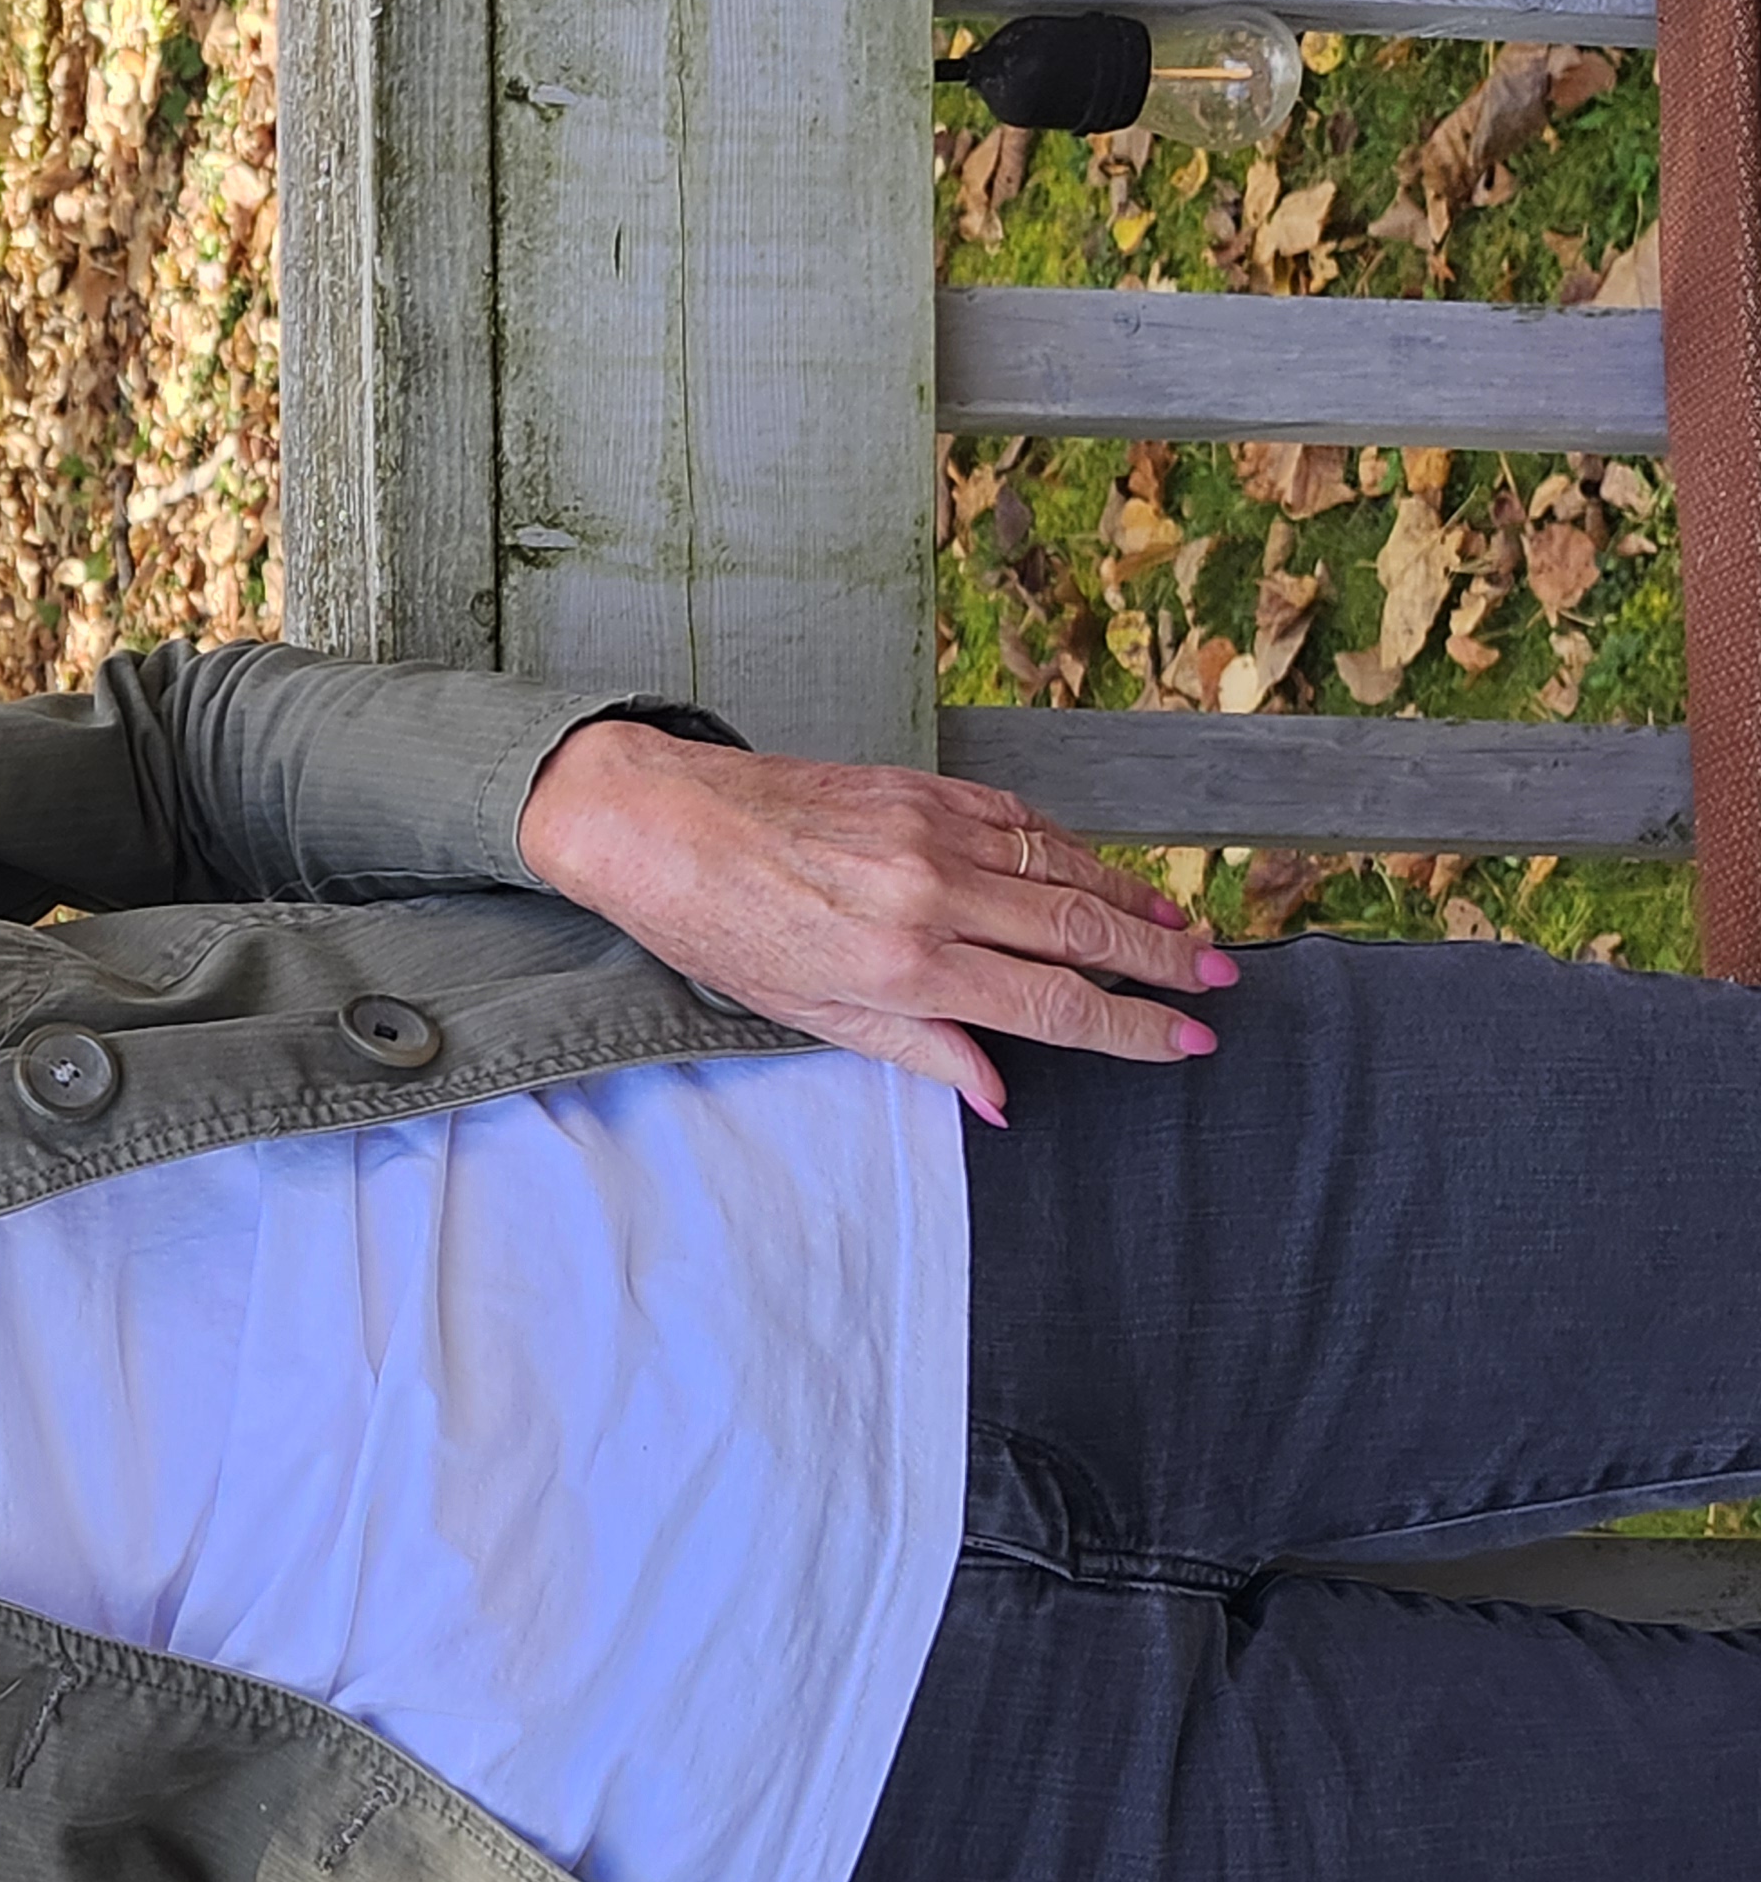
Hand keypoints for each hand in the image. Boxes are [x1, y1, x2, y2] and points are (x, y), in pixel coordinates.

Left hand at [515, 720, 1238, 1124]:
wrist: (660, 822)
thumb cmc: (719, 926)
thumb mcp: (810, 1012)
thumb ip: (918, 1048)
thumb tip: (999, 1093)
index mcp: (904, 962)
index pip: (1051, 1004)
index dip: (1131, 1027)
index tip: (1188, 1042)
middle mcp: (931, 892)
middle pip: (1083, 930)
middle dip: (1164, 962)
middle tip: (1222, 986)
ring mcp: (933, 830)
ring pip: (1067, 869)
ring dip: (1136, 904)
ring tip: (1187, 935)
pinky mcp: (925, 787)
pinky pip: (1024, 823)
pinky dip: (1074, 851)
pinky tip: (1102, 874)